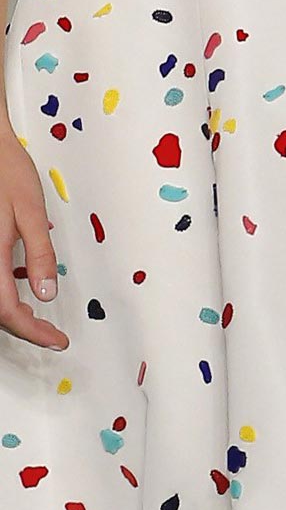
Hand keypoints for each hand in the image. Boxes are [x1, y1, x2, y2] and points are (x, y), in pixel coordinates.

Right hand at [0, 117, 68, 346]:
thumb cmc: (5, 170)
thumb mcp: (30, 212)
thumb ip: (40, 254)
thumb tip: (47, 292)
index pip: (7, 310)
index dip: (33, 331)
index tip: (56, 339)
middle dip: (24, 326)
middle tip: (50, 333)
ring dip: (11, 310)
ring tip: (37, 315)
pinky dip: (4, 289)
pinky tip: (20, 281)